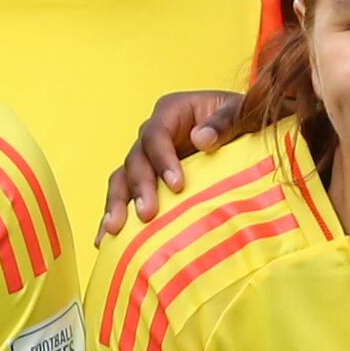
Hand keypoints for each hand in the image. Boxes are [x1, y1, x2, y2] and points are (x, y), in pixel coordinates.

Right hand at [98, 90, 243, 238]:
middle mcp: (153, 134)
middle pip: (136, 159)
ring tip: (114, 230)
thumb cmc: (242, 119)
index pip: (157, 134)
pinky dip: (115, 215)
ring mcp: (148, 160)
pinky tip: (105, 239)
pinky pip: (125, 197)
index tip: (177, 185)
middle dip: (139, 187)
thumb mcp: (240, 112)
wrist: (244, 134)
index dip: (162, 159)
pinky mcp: (148, 182)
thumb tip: (201, 139)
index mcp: (172, 112)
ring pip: (122, 179)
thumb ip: (225, 121)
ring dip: (116, 204)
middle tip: (147, 215)